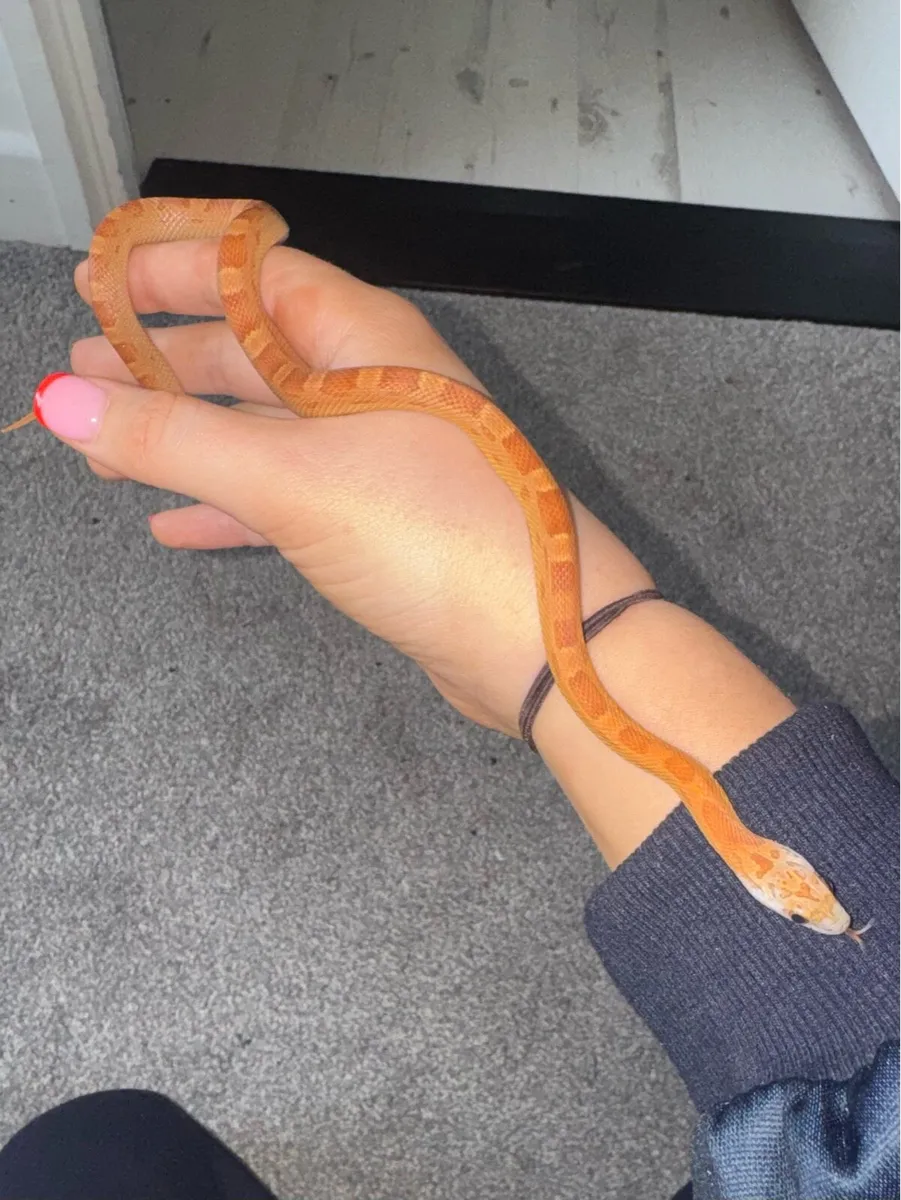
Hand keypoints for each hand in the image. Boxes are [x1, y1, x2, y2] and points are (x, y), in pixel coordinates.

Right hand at [53, 239, 652, 736]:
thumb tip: (64, 400)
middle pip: (251, 352)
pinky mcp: (380, 523)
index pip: (255, 274)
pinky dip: (229, 504)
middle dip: (165, 360)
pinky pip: (287, 497)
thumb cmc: (430, 533)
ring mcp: (379, 457)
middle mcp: (373, 386)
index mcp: (365, 339)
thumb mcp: (291, 477)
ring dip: (187, 434)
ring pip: (264, 429)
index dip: (173, 269)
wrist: (534, 642)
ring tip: (106, 441)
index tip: (97, 277)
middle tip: (85, 369)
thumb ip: (175, 439)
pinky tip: (173, 520)